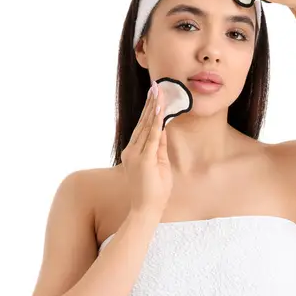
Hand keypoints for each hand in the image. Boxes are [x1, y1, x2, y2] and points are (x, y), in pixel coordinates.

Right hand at [119, 82, 172, 214]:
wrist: (146, 210)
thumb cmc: (154, 191)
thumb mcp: (159, 164)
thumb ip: (159, 146)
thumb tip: (163, 128)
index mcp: (134, 152)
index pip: (143, 126)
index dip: (149, 110)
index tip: (154, 95)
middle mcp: (132, 150)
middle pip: (143, 122)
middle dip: (150, 103)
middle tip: (156, 86)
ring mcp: (136, 155)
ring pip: (146, 126)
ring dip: (153, 107)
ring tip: (158, 92)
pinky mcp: (143, 159)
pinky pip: (152, 136)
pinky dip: (156, 121)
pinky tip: (159, 109)